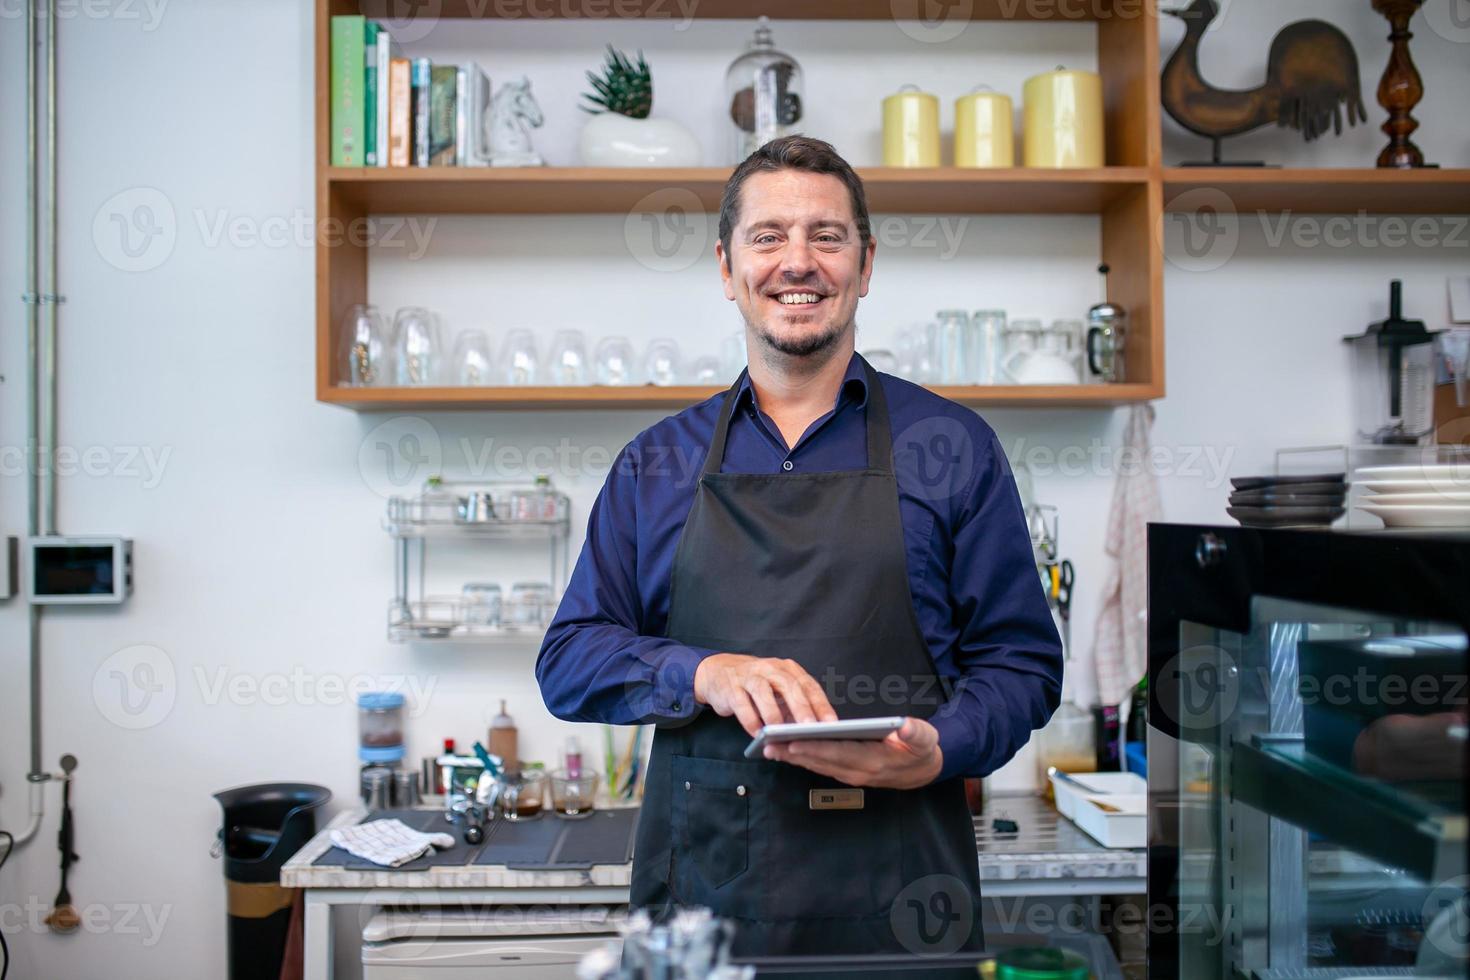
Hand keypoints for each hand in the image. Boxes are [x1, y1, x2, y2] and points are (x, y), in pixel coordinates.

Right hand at [693, 653, 837, 736]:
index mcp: (788, 669)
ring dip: (772, 713)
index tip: (832, 723)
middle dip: (801, 707)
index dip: (821, 704)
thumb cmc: (758, 685)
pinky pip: (741, 703)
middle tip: (810, 727)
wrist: (720, 672)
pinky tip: (756, 733)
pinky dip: (749, 719)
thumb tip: (812, 732)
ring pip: (763, 692)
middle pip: (789, 686)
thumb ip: (793, 706)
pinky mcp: (731, 686)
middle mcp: (770, 668)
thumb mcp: (778, 690)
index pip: (808, 686)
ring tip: (780, 732)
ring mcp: (749, 676)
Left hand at [763, 717, 942, 789]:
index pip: (839, 753)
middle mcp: (858, 771)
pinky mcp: (846, 772)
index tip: (793, 743)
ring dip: (793, 759)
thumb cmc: (920, 749)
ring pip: (817, 766)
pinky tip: (786, 751)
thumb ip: (916, 733)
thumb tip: (906, 726)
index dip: (815, 749)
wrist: (923, 770)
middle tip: (768, 745)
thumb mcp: (925, 738)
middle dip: (793, 754)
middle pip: (821, 762)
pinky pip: (820, 766)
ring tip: (768, 748)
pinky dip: (802, 759)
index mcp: (874, 760)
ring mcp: (851, 774)